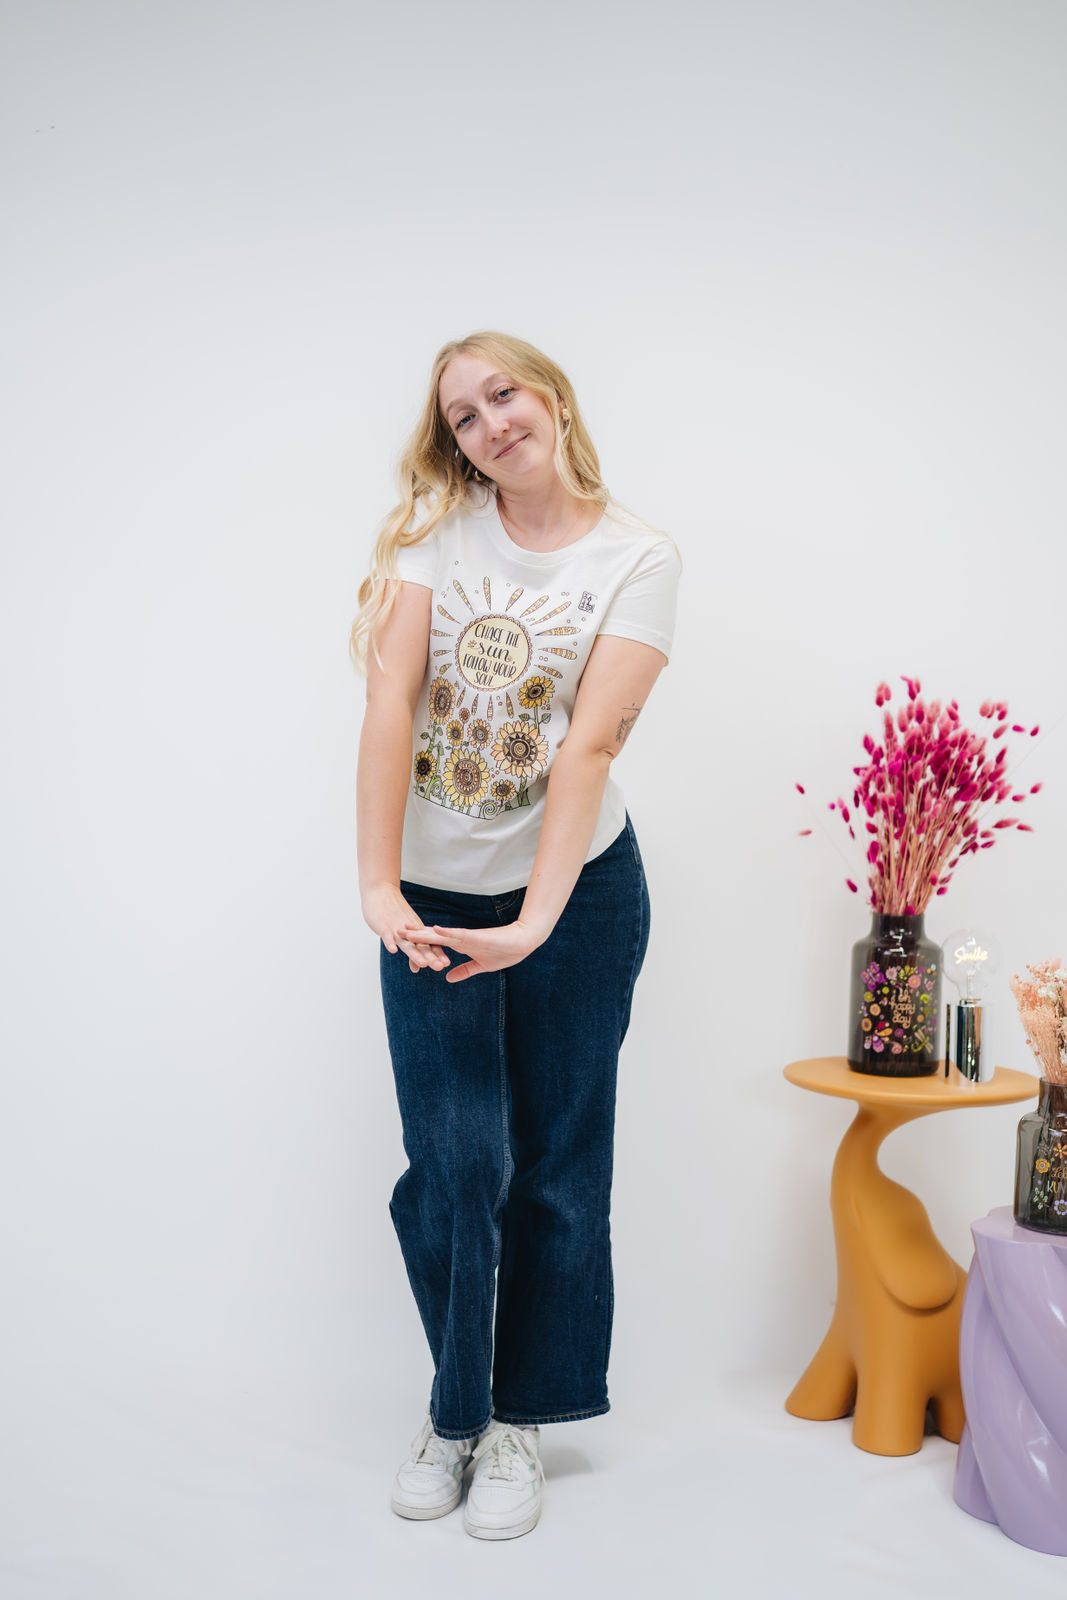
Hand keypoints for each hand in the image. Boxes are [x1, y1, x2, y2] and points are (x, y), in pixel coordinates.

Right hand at [361, 883, 450, 973]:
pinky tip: (393, 951)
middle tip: (441, 967)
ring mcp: (396, 928)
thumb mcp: (403, 934)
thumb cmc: (392, 913)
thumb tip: (417, 969)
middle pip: (421, 945)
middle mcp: (408, 931)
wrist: (380, 891)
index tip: (446, 964)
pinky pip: (387, 935)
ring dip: (415, 953)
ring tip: (423, 964)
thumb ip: (411, 950)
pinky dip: (389, 942)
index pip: (428, 944)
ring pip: (407, 942)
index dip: (437, 954)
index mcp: (415, 931)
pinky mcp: (383, 926)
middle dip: (431, 956)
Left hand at [402, 918, 544, 982]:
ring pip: (441, 935)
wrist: (522, 942)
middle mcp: (460, 939)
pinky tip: (435, 930)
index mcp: (460, 945)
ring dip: (425, 933)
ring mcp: (468, 937)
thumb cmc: (504, 952)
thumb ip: (464, 970)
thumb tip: (448, 978)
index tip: (404, 938)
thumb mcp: (480, 966)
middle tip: (396, 929)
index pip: (436, 943)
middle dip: (416, 934)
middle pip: (433, 936)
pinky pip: (459, 935)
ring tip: (408, 929)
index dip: (420, 941)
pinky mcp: (477, 937)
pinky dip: (447, 933)